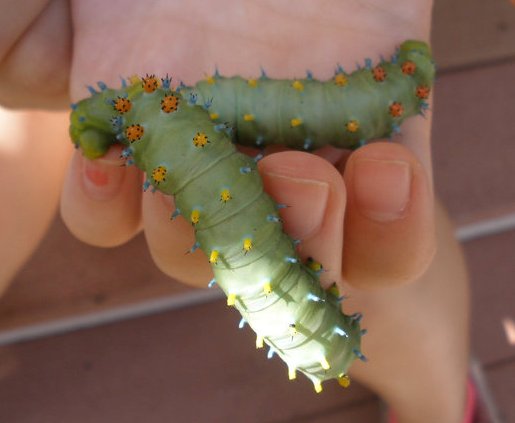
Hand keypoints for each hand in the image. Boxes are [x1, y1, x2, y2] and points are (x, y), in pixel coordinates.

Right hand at [29, 0, 432, 290]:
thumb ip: (20, 46)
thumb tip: (34, 102)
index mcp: (149, 123)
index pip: (116, 212)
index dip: (105, 207)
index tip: (107, 163)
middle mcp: (225, 151)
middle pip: (218, 251)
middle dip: (219, 242)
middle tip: (225, 182)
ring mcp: (307, 146)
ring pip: (312, 252)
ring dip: (310, 242)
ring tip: (310, 177)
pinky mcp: (386, 126)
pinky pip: (397, 216)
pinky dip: (393, 219)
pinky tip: (384, 170)